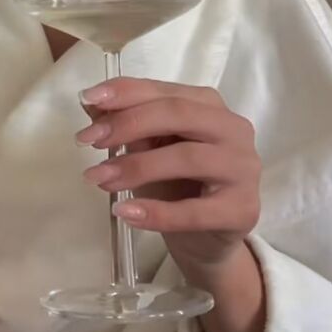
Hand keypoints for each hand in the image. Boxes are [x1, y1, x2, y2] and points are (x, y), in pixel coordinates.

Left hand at [76, 77, 260, 280]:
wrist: (206, 240)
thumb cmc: (178, 186)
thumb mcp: (148, 150)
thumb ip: (126, 124)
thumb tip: (90, 101)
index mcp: (209, 106)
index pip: (165, 91)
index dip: (125, 93)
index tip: (88, 100)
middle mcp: (233, 129)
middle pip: (178, 114)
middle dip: (128, 124)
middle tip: (89, 141)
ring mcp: (243, 168)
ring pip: (187, 158)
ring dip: (136, 167)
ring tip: (99, 178)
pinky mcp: (242, 209)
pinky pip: (195, 211)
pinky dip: (156, 212)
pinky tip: (125, 212)